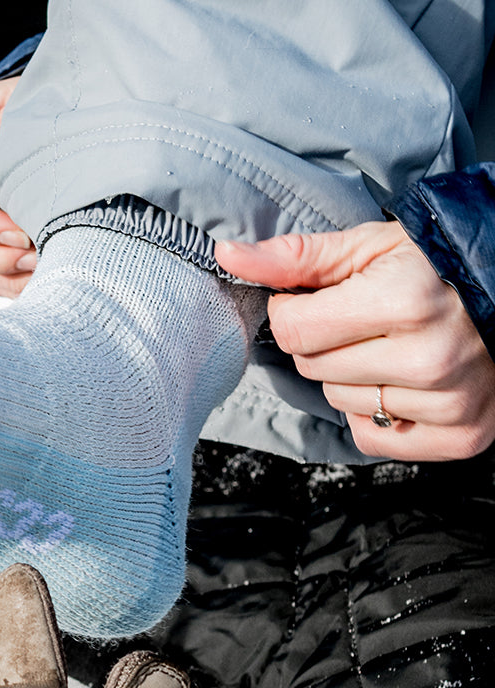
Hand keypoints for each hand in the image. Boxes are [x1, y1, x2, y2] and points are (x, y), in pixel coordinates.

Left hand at [215, 221, 494, 460]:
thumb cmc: (438, 269)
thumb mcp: (369, 248)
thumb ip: (294, 257)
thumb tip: (227, 255)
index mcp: (405, 302)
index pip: (293, 331)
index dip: (294, 313)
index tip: (319, 301)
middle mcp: (430, 358)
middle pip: (313, 368)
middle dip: (325, 344)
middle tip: (367, 324)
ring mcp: (449, 402)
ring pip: (339, 402)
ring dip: (351, 379)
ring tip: (393, 349)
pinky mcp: (461, 436)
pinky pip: (372, 439)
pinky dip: (375, 416)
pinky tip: (403, 384)